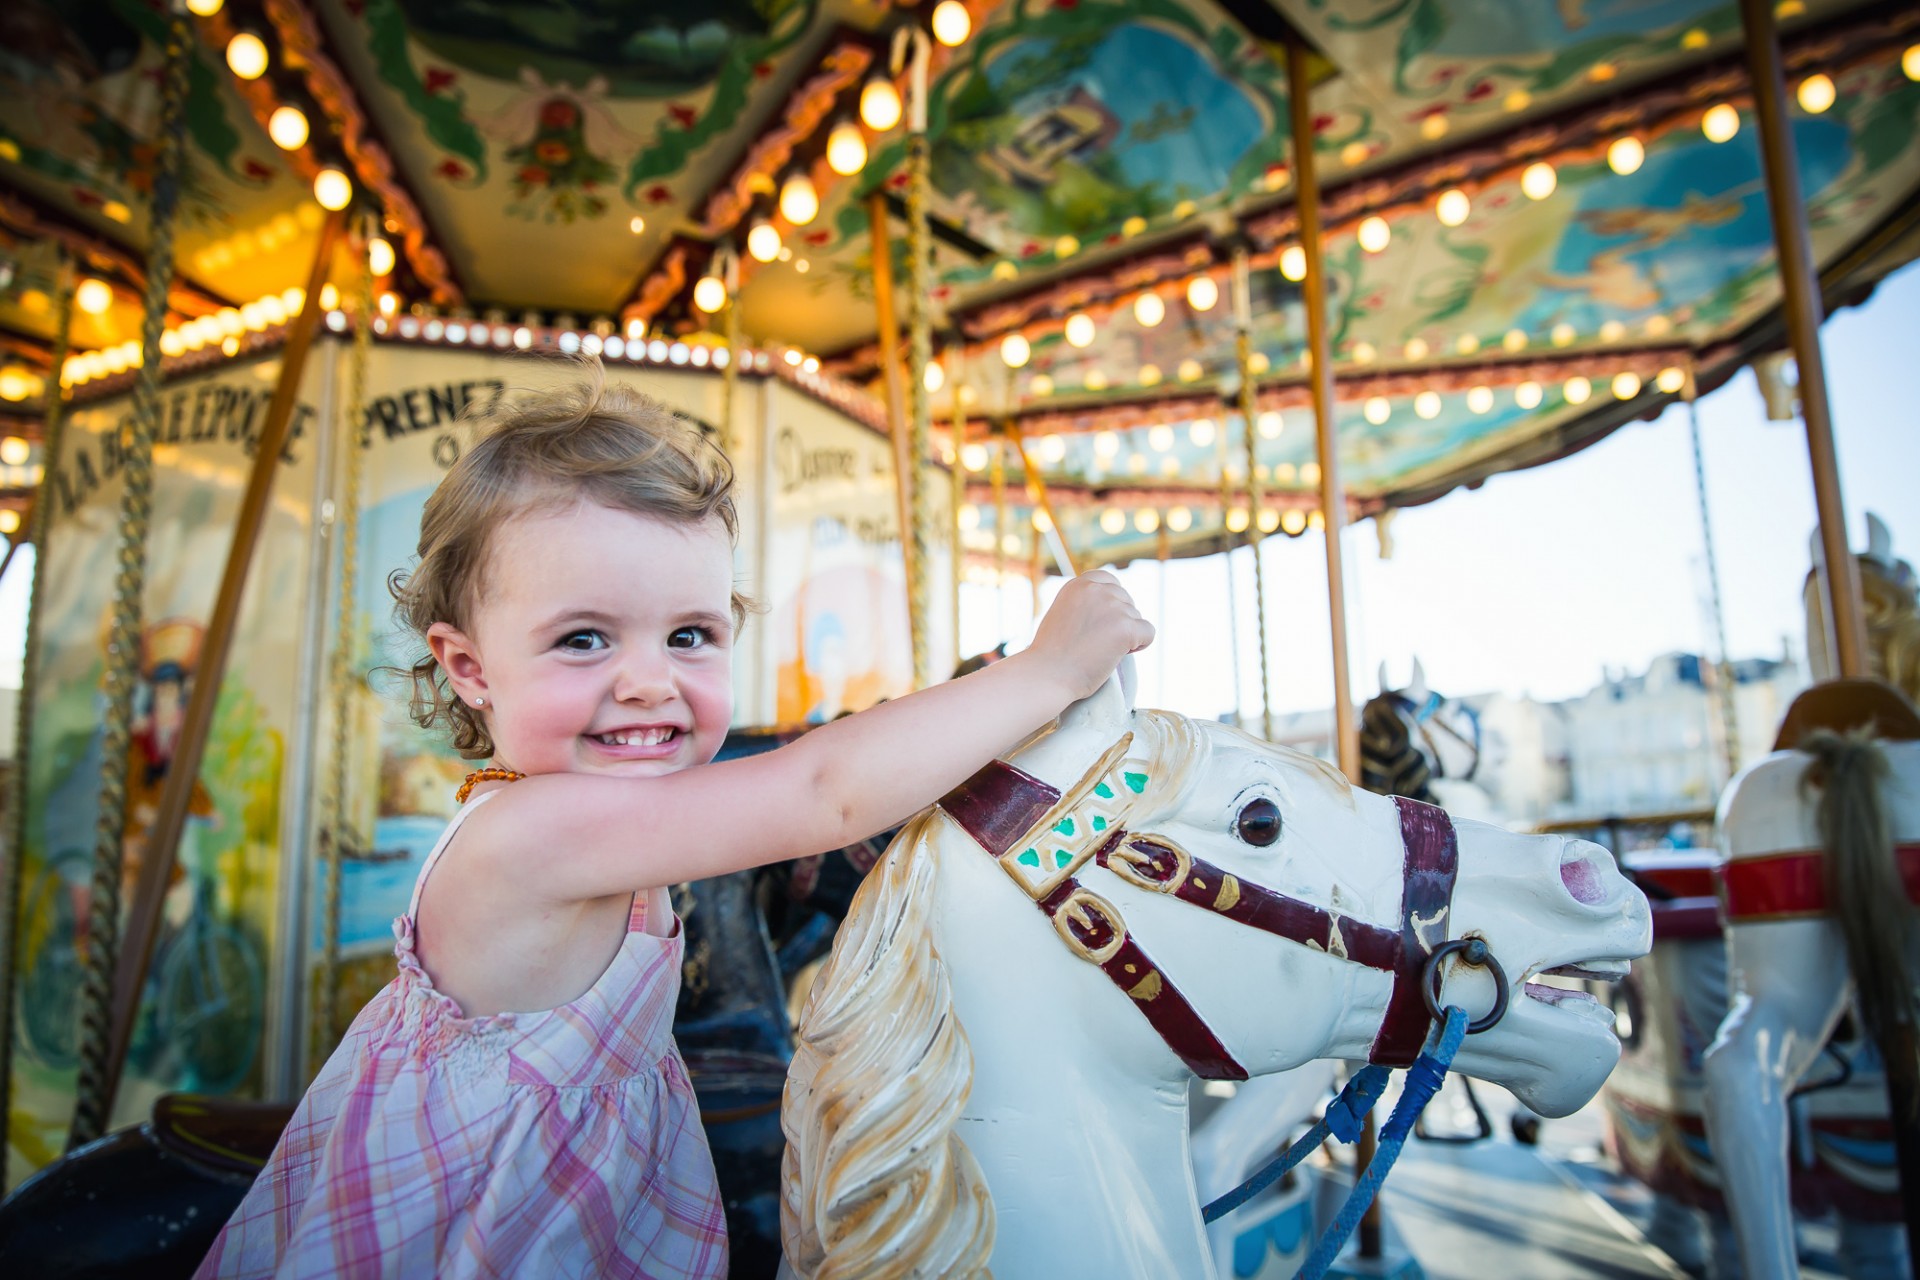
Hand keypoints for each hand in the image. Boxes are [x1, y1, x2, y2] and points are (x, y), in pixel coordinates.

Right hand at [1026, 571, 1153, 701]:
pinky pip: (1148, 633)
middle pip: (1126, 601)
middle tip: (1095, 643)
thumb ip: (1085, 604)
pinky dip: (1140, 646)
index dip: (1111, 604)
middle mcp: (1097, 590)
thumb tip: (1111, 608)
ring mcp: (1113, 607)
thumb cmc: (1052, 654)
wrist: (1048, 675)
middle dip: (1118, 621)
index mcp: (1079, 584)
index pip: (1110, 581)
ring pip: (1137, 618)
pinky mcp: (1126, 627)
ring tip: (1100, 651)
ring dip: (1126, 635)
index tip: (1098, 624)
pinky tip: (1118, 655)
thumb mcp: (1063, 614)